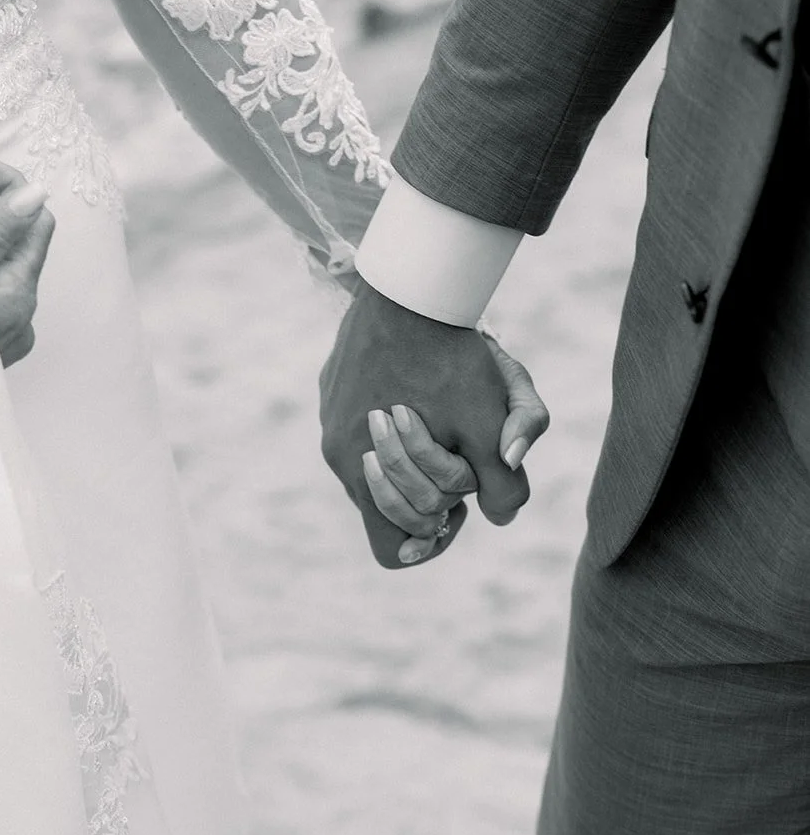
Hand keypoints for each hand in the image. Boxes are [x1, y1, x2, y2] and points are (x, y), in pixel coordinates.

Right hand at [319, 281, 547, 568]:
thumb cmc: (453, 358)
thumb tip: (501, 518)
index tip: (456, 505)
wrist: (409, 285)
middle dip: (426, 490)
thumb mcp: (491, 425)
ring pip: (374, 461)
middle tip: (456, 451)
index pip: (391, 550)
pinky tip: (419, 379)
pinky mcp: (332, 385)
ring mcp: (329, 416)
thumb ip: (505, 485)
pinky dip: (393, 417)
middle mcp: (337, 453)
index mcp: (364, 475)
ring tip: (438, 412)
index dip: (429, 539)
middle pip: (385, 505)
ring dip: (410, 452)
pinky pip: (361, 420)